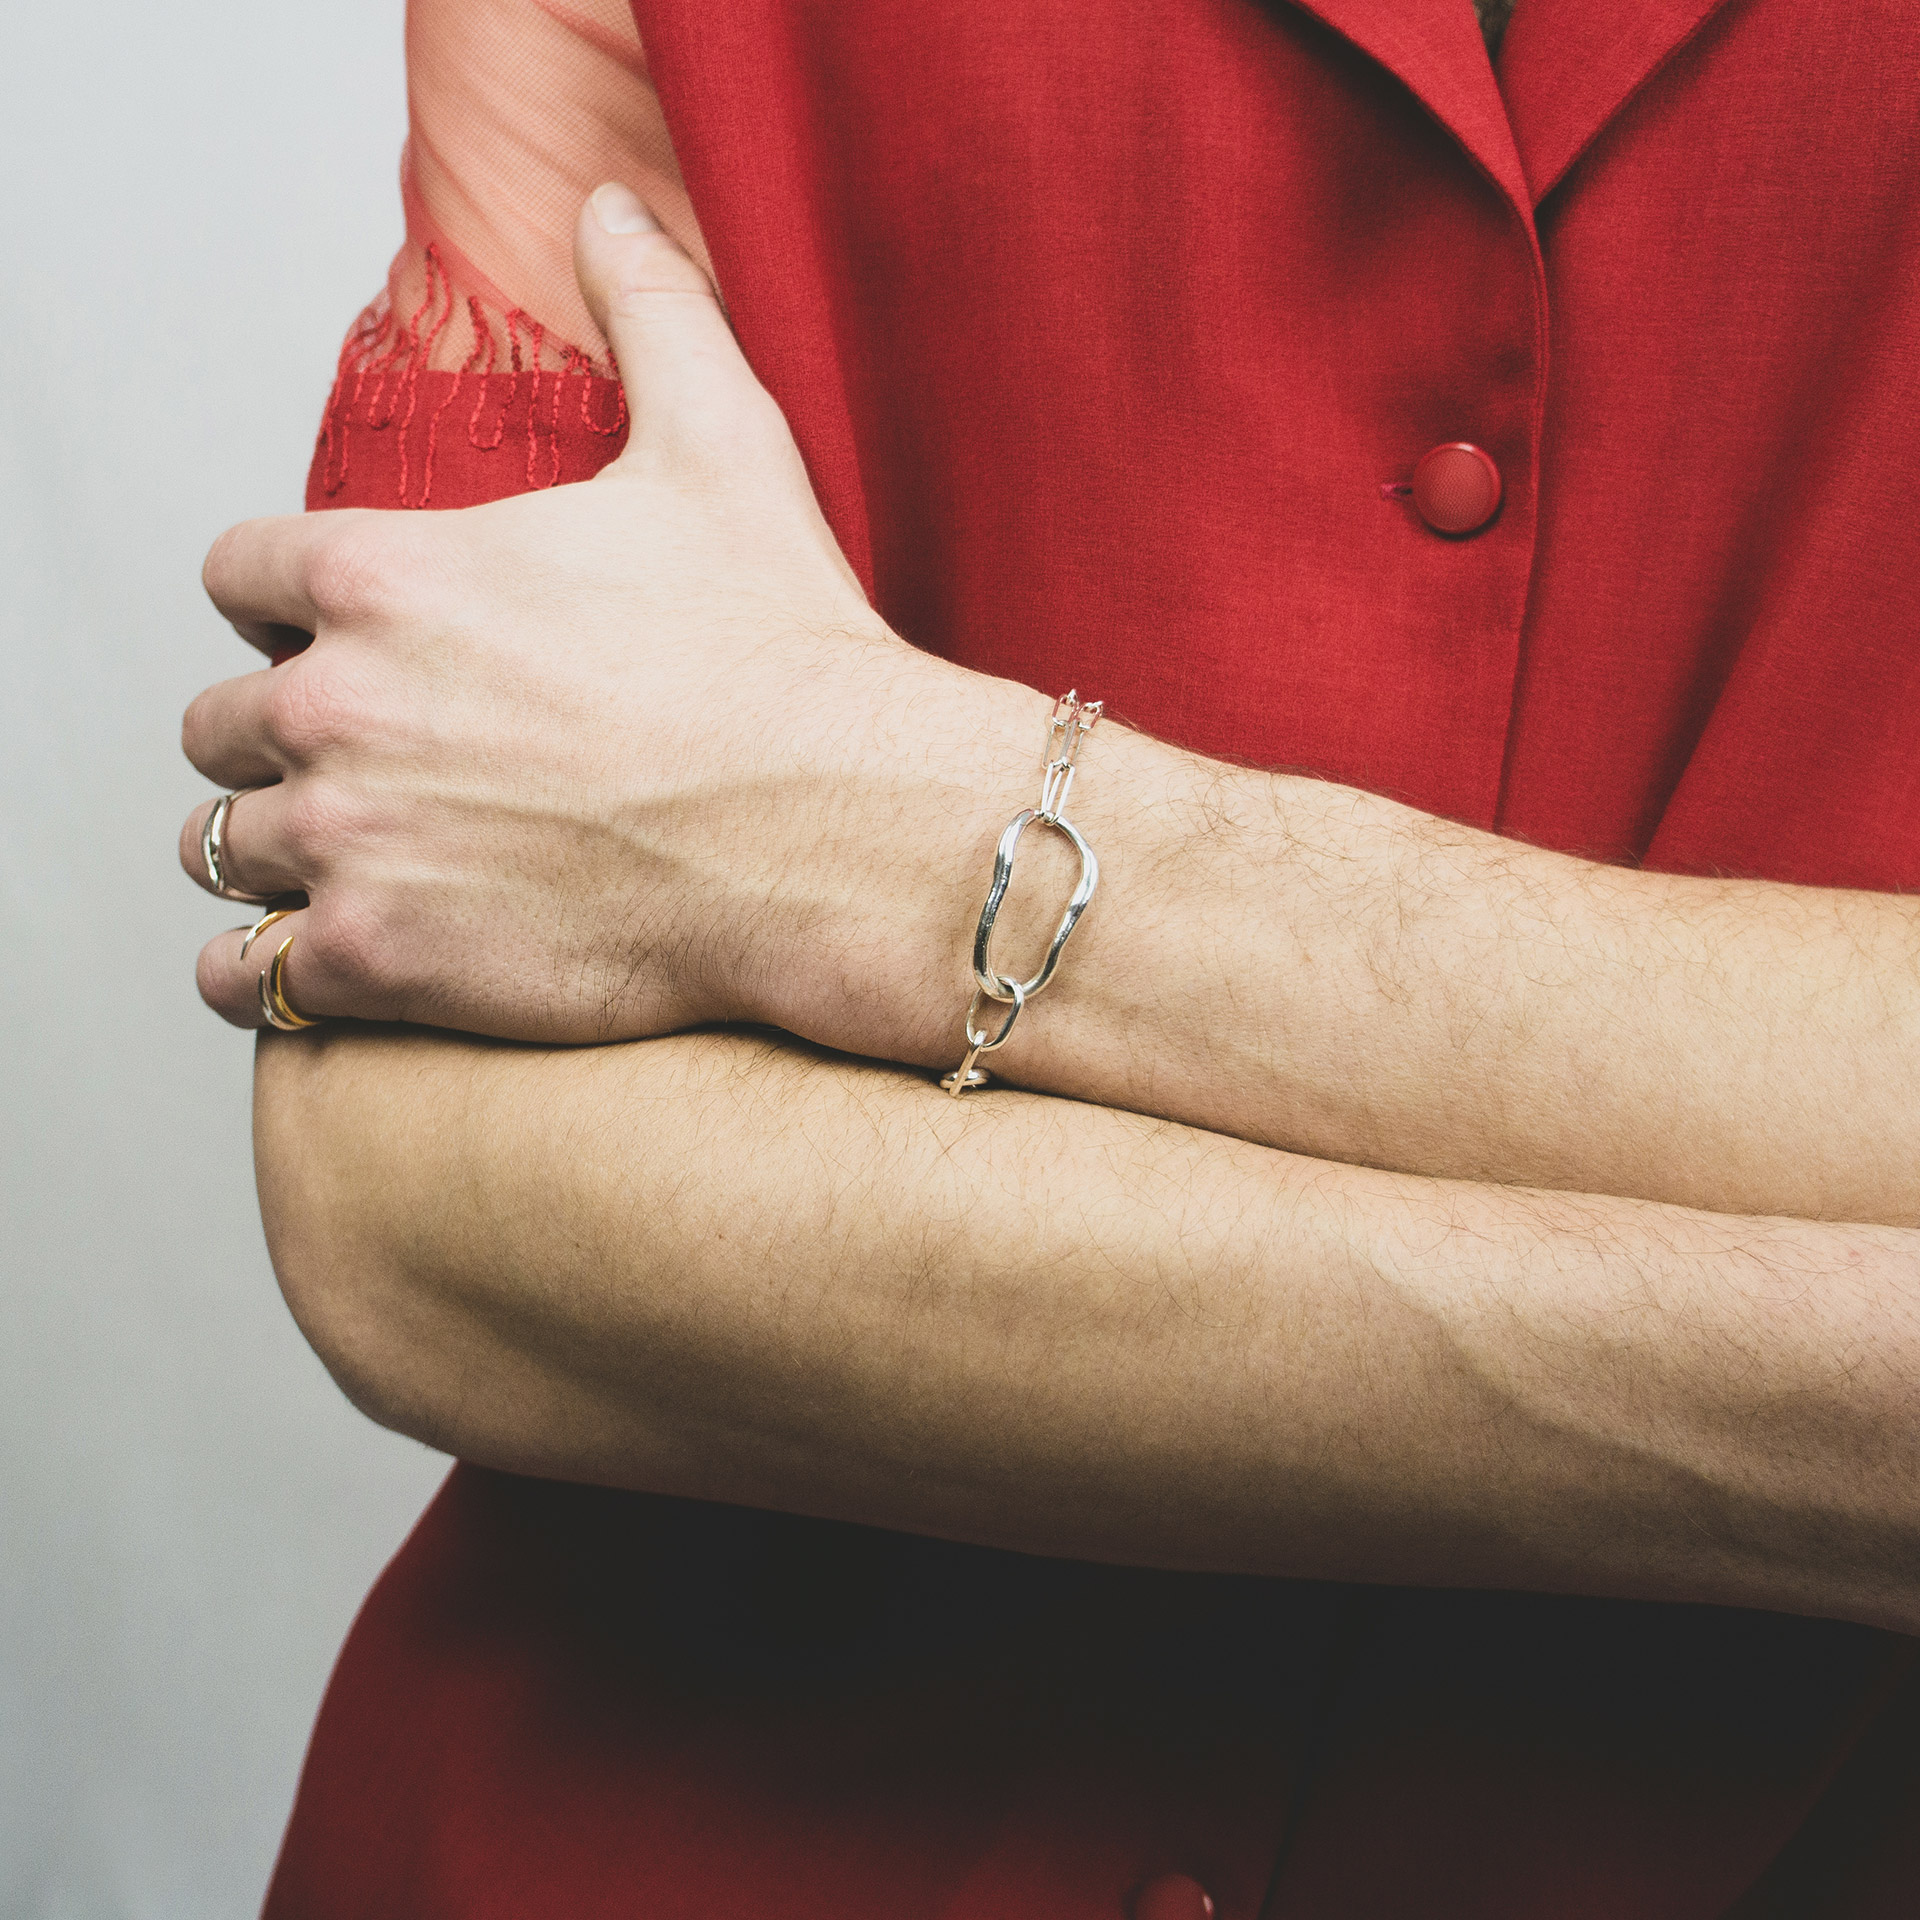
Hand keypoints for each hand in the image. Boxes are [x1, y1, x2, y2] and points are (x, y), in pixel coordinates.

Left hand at [181, 184, 1041, 1043]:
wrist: (838, 828)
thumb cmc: (782, 655)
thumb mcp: (722, 447)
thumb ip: (649, 313)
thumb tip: (614, 208)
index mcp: (387, 575)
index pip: (240, 578)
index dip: (285, 609)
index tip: (339, 643)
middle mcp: (340, 703)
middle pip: (220, 721)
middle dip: (281, 736)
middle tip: (368, 762)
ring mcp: (354, 839)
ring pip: (225, 845)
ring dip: (277, 847)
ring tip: (355, 858)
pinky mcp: (386, 958)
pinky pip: (250, 977)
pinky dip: (271, 971)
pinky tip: (326, 958)